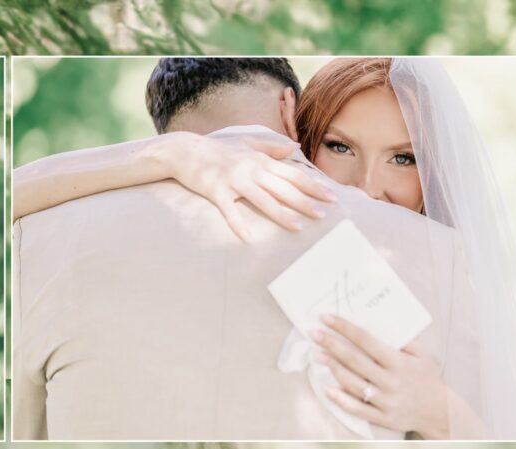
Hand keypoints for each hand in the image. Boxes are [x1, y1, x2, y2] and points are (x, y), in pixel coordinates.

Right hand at [164, 131, 335, 242]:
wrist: (185, 150)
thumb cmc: (216, 149)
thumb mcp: (246, 143)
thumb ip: (271, 147)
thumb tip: (294, 148)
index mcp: (261, 160)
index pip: (293, 174)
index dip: (312, 186)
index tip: (330, 196)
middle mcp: (251, 170)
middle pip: (283, 188)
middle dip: (305, 202)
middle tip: (323, 215)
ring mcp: (234, 181)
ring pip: (263, 200)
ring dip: (282, 214)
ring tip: (298, 227)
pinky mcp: (216, 192)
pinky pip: (230, 211)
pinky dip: (239, 225)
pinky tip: (249, 239)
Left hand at [312, 314, 449, 437]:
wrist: (441, 411)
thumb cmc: (428, 378)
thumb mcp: (424, 355)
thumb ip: (405, 341)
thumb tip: (382, 324)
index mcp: (400, 362)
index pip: (367, 341)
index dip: (346, 328)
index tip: (328, 318)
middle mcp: (391, 381)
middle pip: (355, 360)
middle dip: (332, 345)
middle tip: (314, 334)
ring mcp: (385, 400)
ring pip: (353, 383)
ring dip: (332, 368)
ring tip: (317, 355)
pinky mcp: (382, 417)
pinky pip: (357, 408)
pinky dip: (341, 400)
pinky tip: (326, 389)